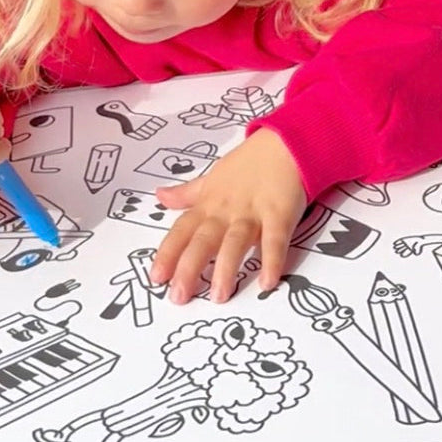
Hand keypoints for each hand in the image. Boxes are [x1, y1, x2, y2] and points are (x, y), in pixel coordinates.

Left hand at [149, 128, 306, 304]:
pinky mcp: (280, 214)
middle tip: (179, 297)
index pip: (182, 230)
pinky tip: (267, 282)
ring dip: (226, 269)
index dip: (168, 254)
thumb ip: (188, 193)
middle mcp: (226, 211)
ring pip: (235, 242)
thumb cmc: (248, 164)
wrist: (285, 144)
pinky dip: (272, 261)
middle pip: (204, 240)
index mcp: (209, 204)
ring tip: (219, 296)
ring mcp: (253, 213)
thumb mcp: (213, 177)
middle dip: (189, 268)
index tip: (156, 278)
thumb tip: (160, 196)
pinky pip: (274, 240)